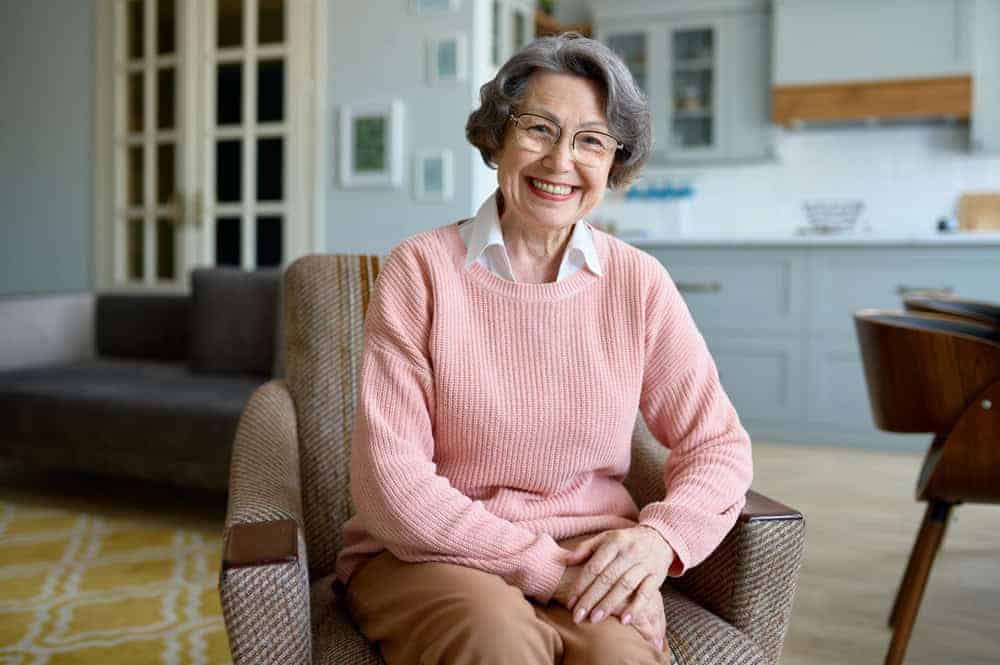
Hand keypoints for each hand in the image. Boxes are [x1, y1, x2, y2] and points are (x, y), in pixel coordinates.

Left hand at [563, 526, 673, 646]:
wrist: (660, 537)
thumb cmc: (626, 541)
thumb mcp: (606, 537)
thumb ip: (586, 548)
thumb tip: (566, 560)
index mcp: (614, 542)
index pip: (594, 566)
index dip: (581, 585)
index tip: (570, 602)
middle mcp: (629, 552)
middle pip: (607, 578)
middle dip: (591, 599)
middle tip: (578, 616)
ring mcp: (645, 564)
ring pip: (624, 586)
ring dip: (609, 604)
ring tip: (595, 619)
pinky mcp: (657, 576)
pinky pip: (646, 593)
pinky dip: (636, 607)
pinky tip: (625, 620)